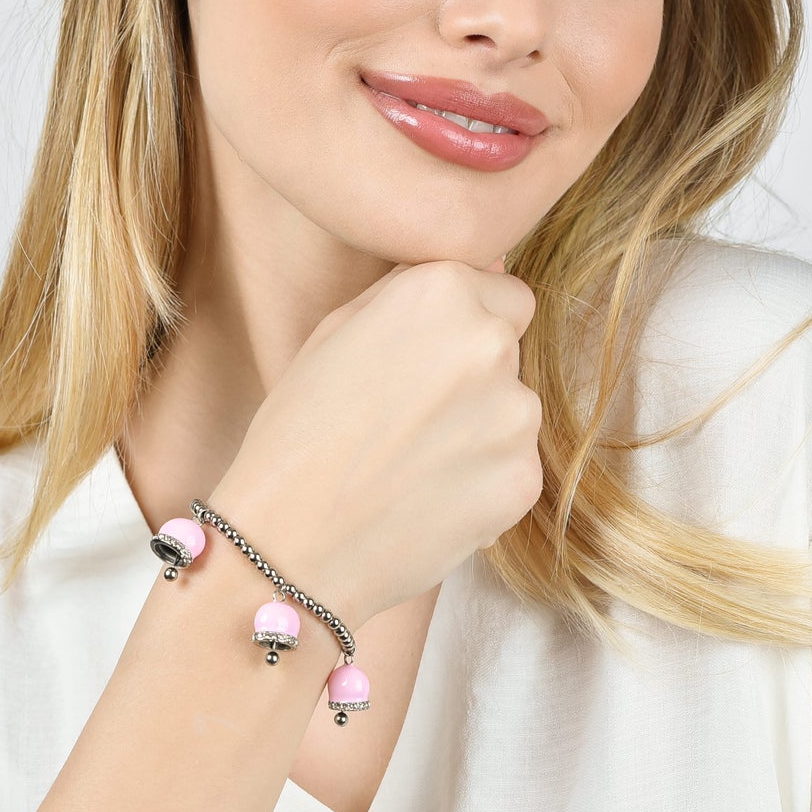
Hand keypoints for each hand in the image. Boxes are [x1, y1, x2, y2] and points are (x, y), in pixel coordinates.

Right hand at [212, 255, 539, 629]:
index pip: (503, 293)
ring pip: (515, 409)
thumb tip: (483, 267)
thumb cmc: (298, 431)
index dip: (464, 327)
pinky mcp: (524, 479)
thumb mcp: (338, 329)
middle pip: (510, 348)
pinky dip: (483, 481)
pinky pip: (514, 466)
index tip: (425, 361)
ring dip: (481, 427)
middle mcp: (490, 342)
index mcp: (444, 291)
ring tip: (413, 461)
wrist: (288, 544)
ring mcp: (515, 414)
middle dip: (474, 374)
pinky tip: (427, 498)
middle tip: (411, 415)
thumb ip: (413, 291)